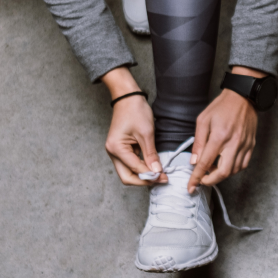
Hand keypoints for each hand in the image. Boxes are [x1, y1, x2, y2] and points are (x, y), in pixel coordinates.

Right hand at [102, 67, 165, 185]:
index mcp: (116, 149)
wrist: (128, 97)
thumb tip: (156, 172)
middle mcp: (112, 152)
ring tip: (159, 174)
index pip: (134, 169)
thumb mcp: (146, 133)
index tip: (164, 177)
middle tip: (160, 180)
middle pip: (127, 176)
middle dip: (143, 181)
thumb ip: (151, 154)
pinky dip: (141, 167)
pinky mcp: (121, 148)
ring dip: (142, 175)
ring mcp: (116, 151)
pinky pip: (130, 163)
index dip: (150, 176)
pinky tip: (152, 166)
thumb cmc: (135, 111)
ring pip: (128, 171)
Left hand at [187, 67, 261, 193]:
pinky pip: (243, 164)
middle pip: (223, 172)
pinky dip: (233, 169)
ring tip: (213, 167)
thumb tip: (194, 161)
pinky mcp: (251, 144)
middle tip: (203, 178)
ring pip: (234, 170)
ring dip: (222, 174)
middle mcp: (234, 143)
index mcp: (219, 136)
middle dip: (211, 181)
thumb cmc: (222, 106)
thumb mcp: (203, 120)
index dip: (197, 177)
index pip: (206, 163)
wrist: (243, 96)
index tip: (191, 187)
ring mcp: (245, 145)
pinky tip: (226, 163)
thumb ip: (198, 142)